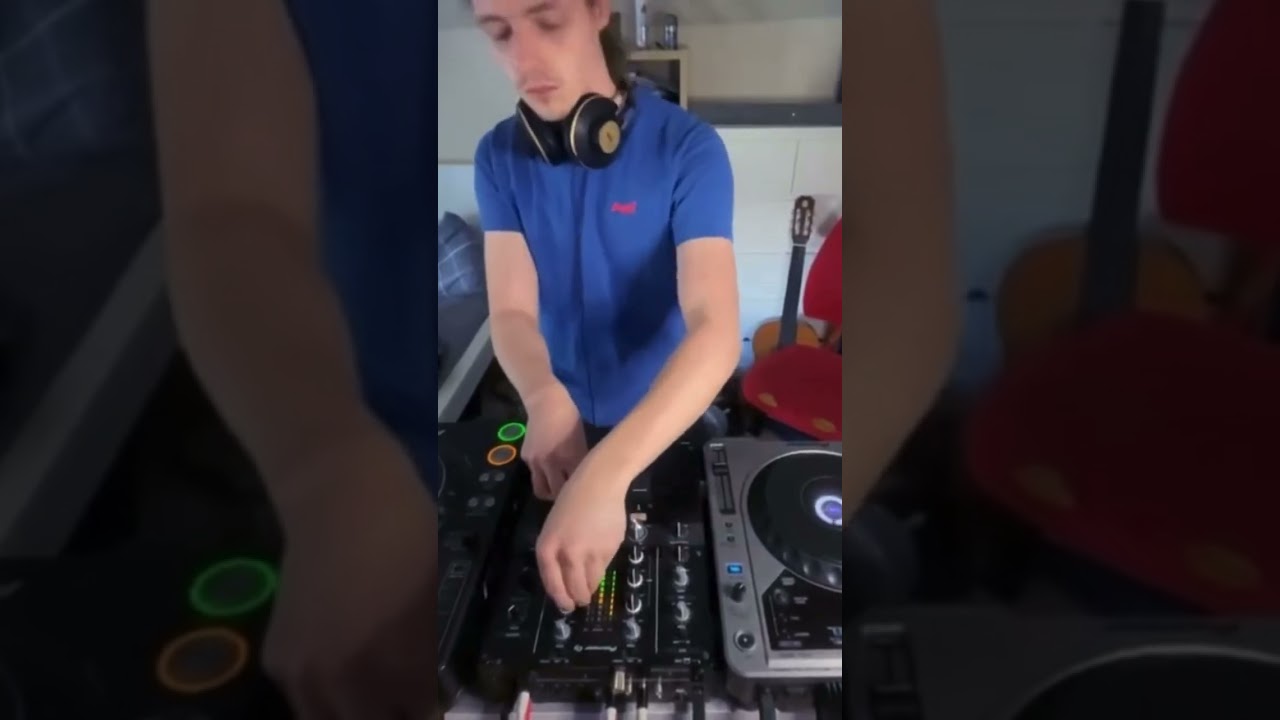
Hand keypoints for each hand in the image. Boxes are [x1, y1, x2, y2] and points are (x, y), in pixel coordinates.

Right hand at [261, 431, 437, 719]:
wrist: (338, 493)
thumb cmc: (404, 535)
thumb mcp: (436, 599)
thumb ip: (433, 662)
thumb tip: (437, 700)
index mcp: (393, 668)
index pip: (416, 718)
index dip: (430, 712)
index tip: (438, 703)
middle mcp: (341, 683)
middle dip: (394, 715)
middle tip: (411, 701)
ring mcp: (301, 675)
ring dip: (360, 715)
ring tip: (383, 696)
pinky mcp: (277, 660)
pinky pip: (307, 703)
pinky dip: (331, 701)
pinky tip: (351, 676)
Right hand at [522, 382, 587, 499]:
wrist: (545, 401)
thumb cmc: (569, 417)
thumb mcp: (581, 439)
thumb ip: (580, 460)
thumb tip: (583, 476)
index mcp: (569, 457)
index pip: (575, 485)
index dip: (580, 492)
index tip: (585, 496)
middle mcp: (551, 462)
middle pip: (556, 494)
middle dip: (563, 499)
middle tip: (570, 497)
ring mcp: (536, 461)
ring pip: (540, 489)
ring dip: (549, 493)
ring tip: (557, 490)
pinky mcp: (526, 457)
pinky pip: (534, 475)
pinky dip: (542, 476)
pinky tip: (548, 470)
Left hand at [535, 459, 628, 610]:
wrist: (600, 484)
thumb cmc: (573, 500)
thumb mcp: (554, 526)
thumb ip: (557, 553)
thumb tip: (566, 579)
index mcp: (548, 547)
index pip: (551, 582)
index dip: (559, 598)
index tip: (566, 605)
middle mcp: (567, 554)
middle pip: (573, 589)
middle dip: (577, 598)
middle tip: (580, 600)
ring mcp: (590, 553)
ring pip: (591, 583)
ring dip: (590, 587)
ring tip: (590, 585)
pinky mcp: (609, 551)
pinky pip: (604, 568)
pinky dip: (602, 568)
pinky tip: (600, 555)